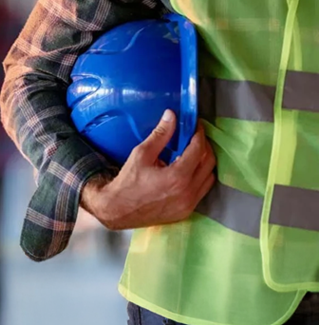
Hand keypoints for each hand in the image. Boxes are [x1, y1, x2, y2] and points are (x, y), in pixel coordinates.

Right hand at [81, 110, 215, 230]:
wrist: (118, 210)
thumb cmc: (127, 182)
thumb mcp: (141, 154)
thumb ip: (160, 135)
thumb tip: (171, 115)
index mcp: (177, 176)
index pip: (198, 149)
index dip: (199, 134)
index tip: (196, 126)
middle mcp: (188, 192)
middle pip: (209, 162)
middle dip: (205, 146)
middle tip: (195, 137)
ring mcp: (189, 204)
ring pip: (209, 177)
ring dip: (205, 163)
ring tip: (193, 153)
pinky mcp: (186, 211)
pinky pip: (202, 191)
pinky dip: (200, 178)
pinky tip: (188, 171)